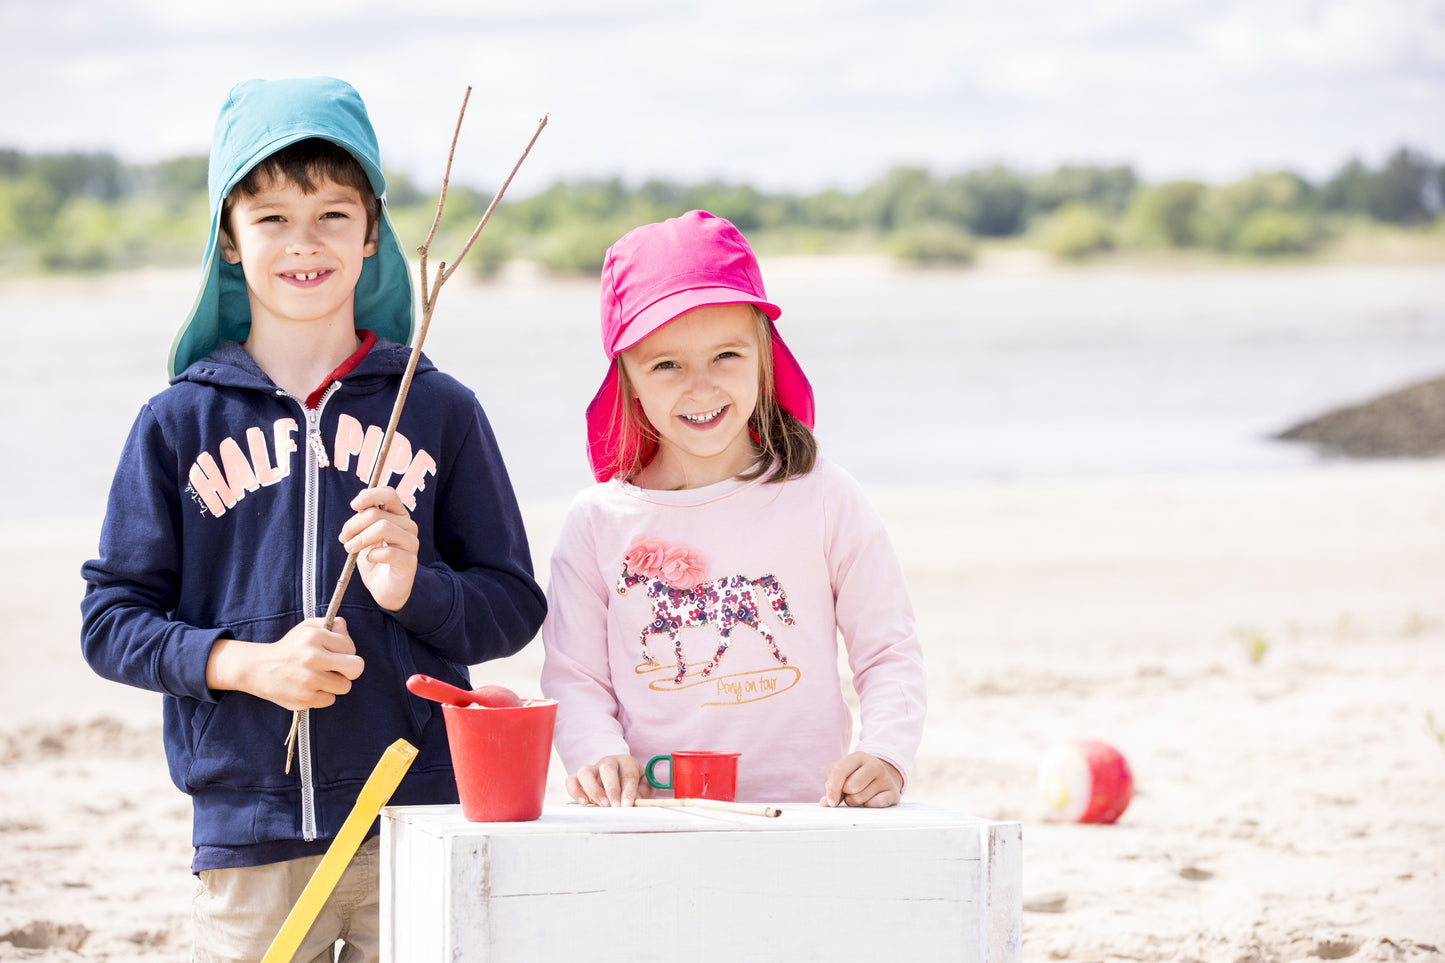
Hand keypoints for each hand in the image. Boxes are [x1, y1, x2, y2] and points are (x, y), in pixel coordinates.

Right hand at [206, 617, 364, 710]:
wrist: (259, 669)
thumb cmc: (290, 647)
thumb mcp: (307, 627)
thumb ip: (331, 624)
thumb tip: (345, 631)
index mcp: (314, 637)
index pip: (350, 647)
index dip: (345, 651)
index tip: (334, 652)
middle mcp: (312, 658)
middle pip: (356, 668)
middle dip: (351, 669)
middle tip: (339, 669)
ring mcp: (308, 680)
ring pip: (345, 686)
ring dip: (336, 683)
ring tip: (321, 677)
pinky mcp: (304, 698)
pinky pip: (330, 700)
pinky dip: (323, 695)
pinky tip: (311, 687)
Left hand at [340, 486, 418, 610]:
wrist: (385, 588)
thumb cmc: (375, 559)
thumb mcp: (366, 535)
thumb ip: (364, 519)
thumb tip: (357, 505)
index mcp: (398, 515)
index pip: (389, 494)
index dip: (370, 495)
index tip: (353, 505)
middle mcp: (408, 526)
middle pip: (377, 514)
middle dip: (354, 525)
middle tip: (344, 538)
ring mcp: (411, 543)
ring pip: (383, 528)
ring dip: (361, 538)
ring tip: (350, 548)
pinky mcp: (410, 561)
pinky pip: (389, 552)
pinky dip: (373, 555)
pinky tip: (369, 559)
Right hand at [566, 755, 652, 807]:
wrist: (619, 778)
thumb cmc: (633, 783)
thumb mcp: (644, 785)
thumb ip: (644, 790)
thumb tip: (637, 798)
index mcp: (626, 762)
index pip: (628, 773)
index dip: (628, 790)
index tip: (627, 804)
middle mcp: (608, 762)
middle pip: (607, 769)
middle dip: (611, 789)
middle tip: (615, 806)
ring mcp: (592, 769)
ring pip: (586, 772)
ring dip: (593, 789)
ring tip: (601, 805)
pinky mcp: (579, 778)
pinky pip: (571, 780)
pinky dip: (575, 791)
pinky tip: (583, 803)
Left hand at [820, 752, 902, 808]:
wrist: (882, 777)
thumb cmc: (856, 776)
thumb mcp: (843, 774)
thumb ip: (831, 786)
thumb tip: (825, 803)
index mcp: (858, 757)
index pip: (840, 771)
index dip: (832, 788)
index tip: (830, 802)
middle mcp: (874, 764)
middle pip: (851, 787)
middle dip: (846, 795)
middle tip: (850, 793)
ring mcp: (885, 778)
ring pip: (861, 798)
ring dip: (856, 802)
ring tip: (861, 796)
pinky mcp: (893, 792)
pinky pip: (875, 805)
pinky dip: (869, 806)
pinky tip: (871, 800)